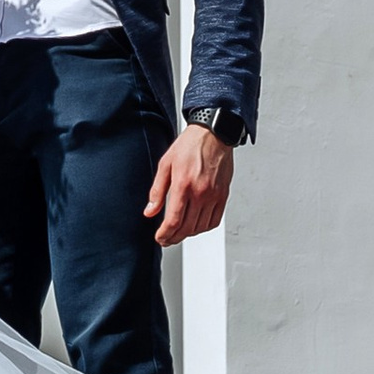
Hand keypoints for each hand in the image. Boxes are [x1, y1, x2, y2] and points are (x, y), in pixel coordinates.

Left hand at [145, 123, 232, 246]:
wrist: (213, 134)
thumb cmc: (190, 145)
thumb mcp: (165, 164)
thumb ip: (157, 190)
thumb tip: (150, 211)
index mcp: (183, 184)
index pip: (174, 220)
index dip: (165, 234)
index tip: (159, 237)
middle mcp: (200, 193)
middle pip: (187, 228)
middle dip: (174, 238)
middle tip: (166, 239)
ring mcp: (214, 196)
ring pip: (200, 227)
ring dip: (188, 234)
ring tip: (179, 232)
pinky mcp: (223, 196)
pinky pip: (214, 221)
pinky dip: (204, 228)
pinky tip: (196, 225)